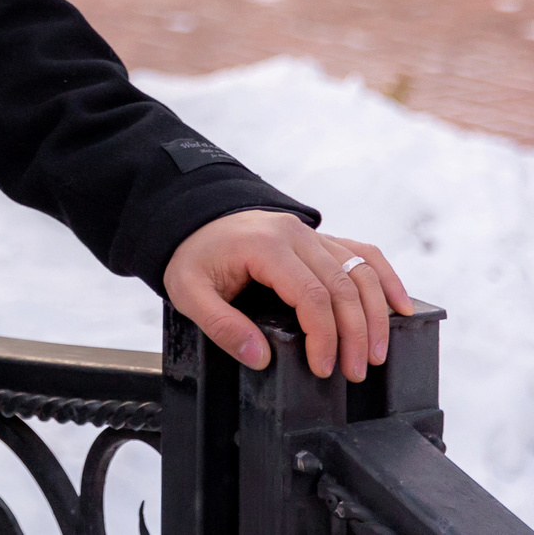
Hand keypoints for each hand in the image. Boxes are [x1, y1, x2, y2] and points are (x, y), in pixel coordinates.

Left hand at [164, 210, 412, 380]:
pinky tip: (401, 308)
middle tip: (356, 372)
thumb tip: (260, 358)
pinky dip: (386, 279)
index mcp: (265, 246)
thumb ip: (221, 326)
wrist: (189, 217)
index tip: (324, 368)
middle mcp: (295, 234)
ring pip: (360, 272)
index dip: (325, 337)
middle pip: (343, 287)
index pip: (312, 296)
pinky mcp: (320, 238)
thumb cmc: (190, 255)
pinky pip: (363, 254)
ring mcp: (311, 233)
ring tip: (378, 354)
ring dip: (376, 315)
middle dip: (357, 335)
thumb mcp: (188, 292)